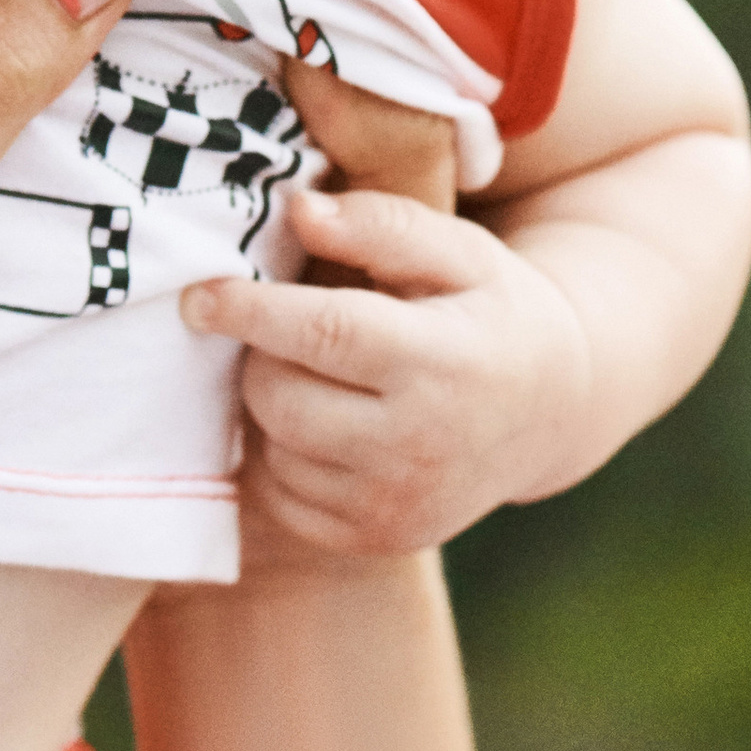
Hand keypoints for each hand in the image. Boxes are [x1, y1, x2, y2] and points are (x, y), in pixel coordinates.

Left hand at [185, 185, 596, 554]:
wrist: (552, 413)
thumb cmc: (495, 313)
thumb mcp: (462, 252)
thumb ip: (383, 225)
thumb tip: (298, 211)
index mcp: (444, 362)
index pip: (322, 334)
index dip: (248, 310)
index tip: (199, 295)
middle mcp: (420, 446)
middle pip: (280, 397)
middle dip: (259, 356)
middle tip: (279, 328)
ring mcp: (397, 504)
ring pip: (273, 450)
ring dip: (271, 405)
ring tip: (315, 374)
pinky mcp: (375, 539)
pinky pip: (281, 497)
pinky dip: (281, 456)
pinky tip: (322, 424)